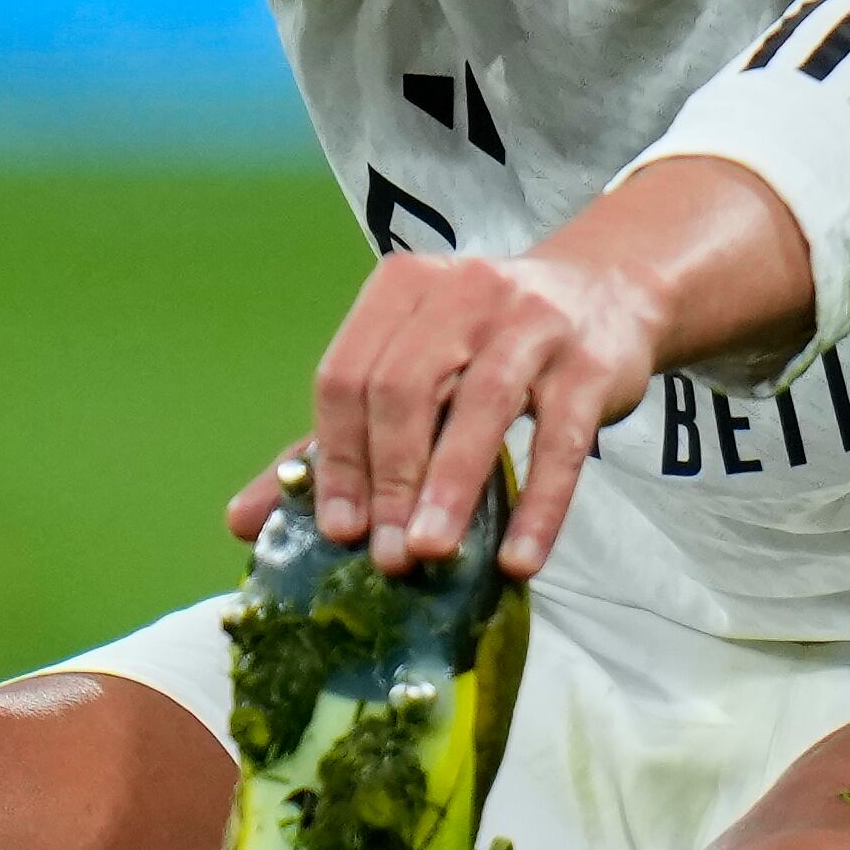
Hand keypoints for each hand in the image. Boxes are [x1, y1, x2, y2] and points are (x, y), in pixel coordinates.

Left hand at [222, 156, 816, 583]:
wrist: (606, 297)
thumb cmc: (487, 347)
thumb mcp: (410, 372)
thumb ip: (331, 441)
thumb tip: (244, 520)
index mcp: (402, 291)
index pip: (346, 375)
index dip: (334, 456)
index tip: (336, 529)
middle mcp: (463, 292)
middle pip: (404, 388)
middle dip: (389, 479)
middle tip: (386, 554)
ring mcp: (532, 322)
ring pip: (482, 406)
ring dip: (450, 488)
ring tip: (430, 555)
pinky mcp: (592, 362)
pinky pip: (562, 440)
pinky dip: (540, 505)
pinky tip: (517, 559)